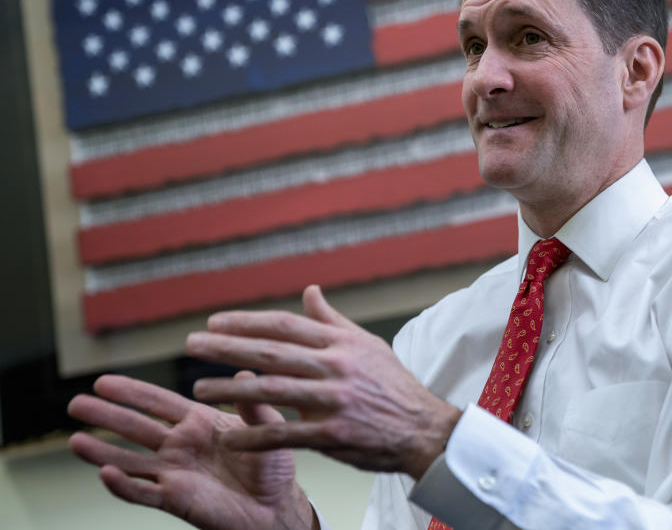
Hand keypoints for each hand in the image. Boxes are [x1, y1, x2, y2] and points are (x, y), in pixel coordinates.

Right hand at [68, 373, 318, 529]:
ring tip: (74, 440)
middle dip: (106, 416)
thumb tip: (244, 373)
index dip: (132, 392)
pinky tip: (105, 472)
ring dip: (101, 451)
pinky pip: (143, 492)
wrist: (275, 507)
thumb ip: (253, 406)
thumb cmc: (274, 466)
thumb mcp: (268, 429)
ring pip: (130, 460)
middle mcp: (182, 445)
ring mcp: (175, 473)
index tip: (103, 381)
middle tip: (76, 403)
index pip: (159, 403)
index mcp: (200, 422)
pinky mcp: (176, 500)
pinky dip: (123, 485)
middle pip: (136, 428)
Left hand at [186, 285, 461, 478]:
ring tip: (198, 390)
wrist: (423, 428)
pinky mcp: (334, 434)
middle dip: (227, 347)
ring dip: (230, 390)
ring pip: (273, 391)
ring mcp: (334, 400)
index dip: (246, 322)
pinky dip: (255, 435)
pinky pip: (286, 434)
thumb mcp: (367, 345)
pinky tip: (230, 437)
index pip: (284, 326)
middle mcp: (336, 367)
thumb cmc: (392, 385)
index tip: (214, 322)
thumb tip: (309, 291)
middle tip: (192, 345)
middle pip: (271, 353)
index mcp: (341, 343)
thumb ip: (332, 321)